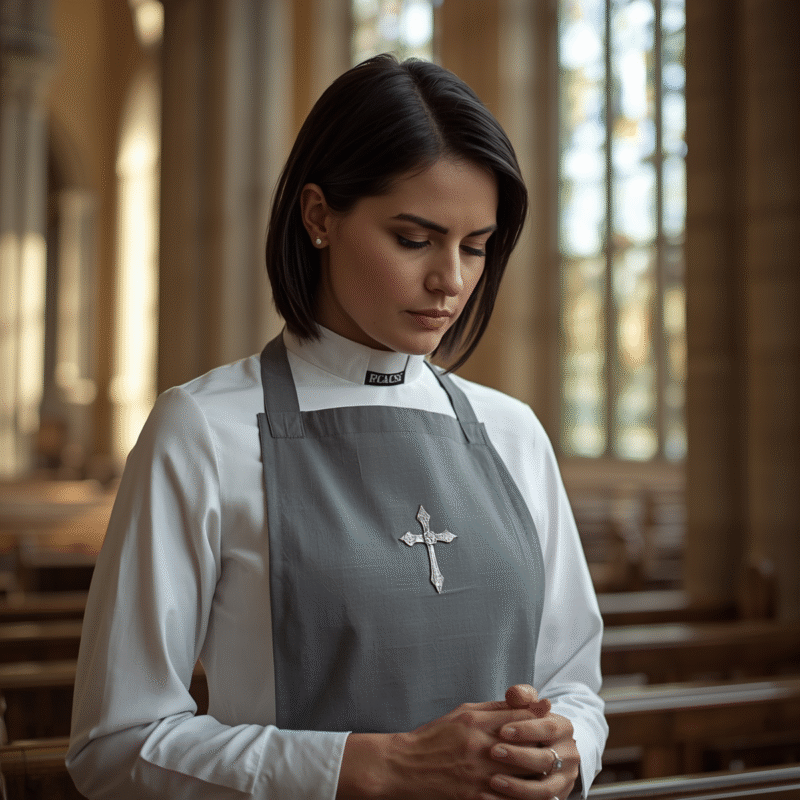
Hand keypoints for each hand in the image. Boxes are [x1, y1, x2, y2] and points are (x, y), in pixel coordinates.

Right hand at [338, 697, 548, 799]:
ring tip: (549, 775)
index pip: (519, 719)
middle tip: (557, 751)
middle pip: (525, 748)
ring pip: (521, 778)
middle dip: (543, 750)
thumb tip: (529, 701)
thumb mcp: (464, 714)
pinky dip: (521, 798)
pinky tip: (531, 796)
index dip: (539, 721)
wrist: (405, 766)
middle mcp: (478, 748)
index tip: (552, 724)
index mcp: (476, 723)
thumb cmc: (435, 737)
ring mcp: (476, 775)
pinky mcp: (472, 797)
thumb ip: (497, 708)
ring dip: (538, 777)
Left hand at [487, 684, 579, 799]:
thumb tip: (514, 694)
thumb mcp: (528, 708)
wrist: (546, 750)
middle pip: (547, 760)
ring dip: (518, 787)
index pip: (548, 728)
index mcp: (564, 729)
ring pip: (545, 790)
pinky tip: (492, 798)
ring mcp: (563, 781)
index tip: (502, 730)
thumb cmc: (531, 725)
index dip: (526, 729)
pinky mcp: (554, 799)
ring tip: (494, 780)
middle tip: (494, 752)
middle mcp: (569, 756)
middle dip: (519, 757)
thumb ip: (521, 697)